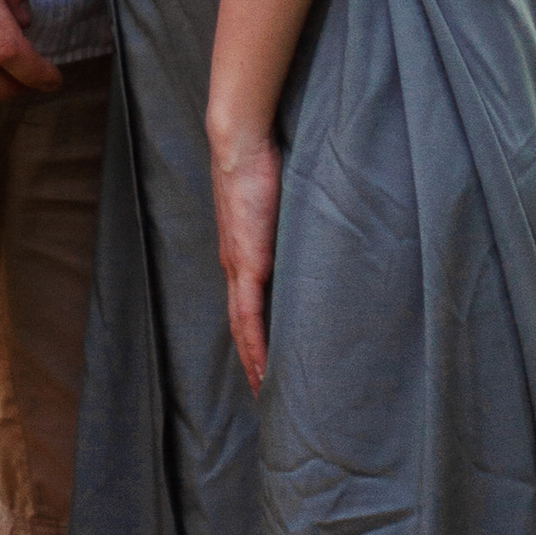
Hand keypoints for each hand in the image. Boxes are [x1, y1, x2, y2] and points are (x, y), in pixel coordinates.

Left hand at [211, 129, 282, 392]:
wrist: (238, 144)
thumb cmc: (259, 160)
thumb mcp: (275, 197)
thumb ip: (283, 216)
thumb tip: (302, 222)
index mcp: (238, 250)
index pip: (243, 303)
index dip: (250, 334)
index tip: (261, 358)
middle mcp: (233, 265)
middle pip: (239, 325)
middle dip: (250, 358)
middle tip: (263, 389)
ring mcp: (238, 267)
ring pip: (243, 329)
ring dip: (252, 361)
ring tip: (264, 390)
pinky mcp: (247, 264)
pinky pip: (250, 317)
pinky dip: (256, 347)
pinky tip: (263, 371)